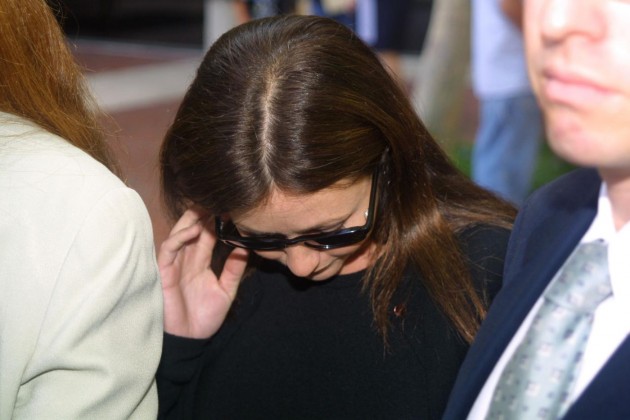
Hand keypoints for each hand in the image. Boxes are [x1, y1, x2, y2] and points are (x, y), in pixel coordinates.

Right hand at [158, 207, 248, 338]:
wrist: (190, 340)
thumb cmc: (204, 317)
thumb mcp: (226, 291)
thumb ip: (234, 270)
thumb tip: (244, 248)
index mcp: (200, 262)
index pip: (208, 235)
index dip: (217, 221)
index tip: (231, 207)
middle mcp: (187, 259)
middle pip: (192, 229)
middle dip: (203, 213)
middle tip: (217, 199)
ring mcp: (174, 264)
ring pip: (179, 234)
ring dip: (191, 220)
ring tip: (205, 207)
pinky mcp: (164, 272)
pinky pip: (168, 250)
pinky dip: (179, 238)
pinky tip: (192, 230)